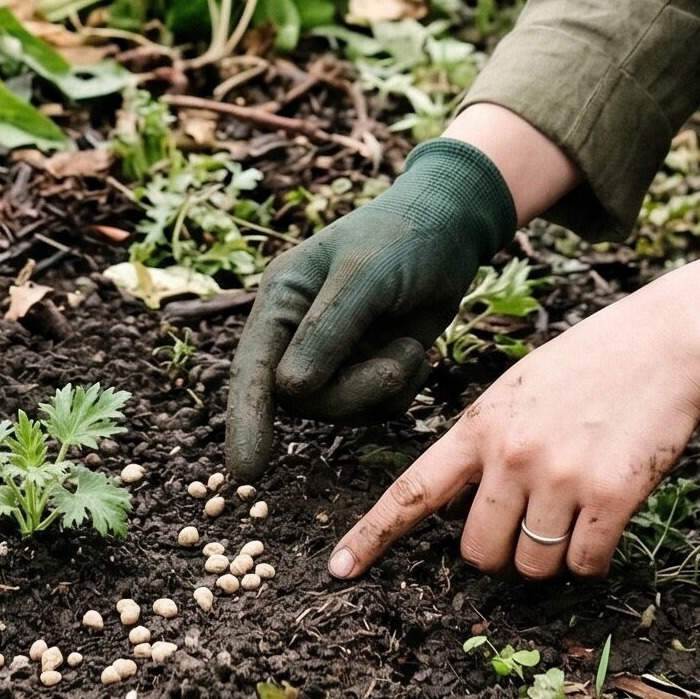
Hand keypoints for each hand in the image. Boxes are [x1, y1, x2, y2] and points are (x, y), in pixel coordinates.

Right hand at [224, 136, 516, 482]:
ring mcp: (332, 353)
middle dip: (352, 393)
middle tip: (399, 366)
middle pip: (301, 399)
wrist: (452, 228)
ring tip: (411, 349)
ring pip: (338, 409)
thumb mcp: (365, 276)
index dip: (246, 418)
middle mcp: (297, 331)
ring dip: (380, 389)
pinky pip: (372, 408)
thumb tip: (290, 391)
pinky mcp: (366, 368)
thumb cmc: (403, 238)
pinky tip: (418, 355)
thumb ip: (328, 331)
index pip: (253, 367)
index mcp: (281, 299)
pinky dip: (399, 393)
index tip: (247, 470)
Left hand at [326, 231, 699, 580]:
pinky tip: (606, 516)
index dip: (373, 535)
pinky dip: (592, 556)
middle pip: (477, 552)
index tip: (339, 571)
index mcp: (480, 424)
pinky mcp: (611, 497)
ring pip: (532, 565)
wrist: (664, 342)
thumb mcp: (519, 388)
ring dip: (551, 555)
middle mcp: (511, 454)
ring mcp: (560, 477)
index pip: (413, 491)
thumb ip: (489, 441)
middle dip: (500, 551)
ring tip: (575, 506)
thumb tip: (475, 505)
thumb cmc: (592, 363)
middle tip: (530, 521)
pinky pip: (584, 564)